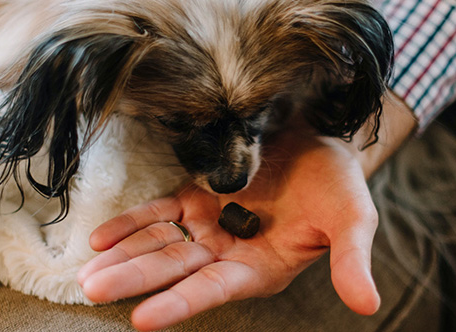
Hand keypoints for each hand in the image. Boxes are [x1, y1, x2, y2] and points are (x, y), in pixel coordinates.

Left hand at [76, 131, 380, 330]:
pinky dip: (130, 224)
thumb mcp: (352, 220)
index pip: (213, 289)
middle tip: (92, 291)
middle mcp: (227, 251)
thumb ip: (351, 262)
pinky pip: (158, 212)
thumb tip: (369, 306)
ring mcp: (208, 224)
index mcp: (260, 266)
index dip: (180, 302)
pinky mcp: (195, 195)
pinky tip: (100, 239)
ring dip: (123, 258)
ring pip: (159, 244)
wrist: (323, 140)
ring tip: (86, 274)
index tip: (143, 318)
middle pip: (174, 269)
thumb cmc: (339, 184)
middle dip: (134, 280)